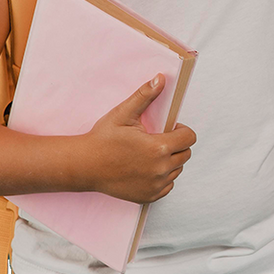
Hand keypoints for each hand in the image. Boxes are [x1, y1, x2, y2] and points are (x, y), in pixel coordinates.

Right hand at [81, 74, 194, 203]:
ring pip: (177, 170)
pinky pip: (168, 185)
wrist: (84, 165)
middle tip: (155, 140)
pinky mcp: (149, 196)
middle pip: (185, 154)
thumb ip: (145, 95)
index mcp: (158, 148)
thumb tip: (161, 78)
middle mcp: (160, 169)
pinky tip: (145, 168)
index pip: (190, 138)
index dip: (181, 131)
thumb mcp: (123, 113)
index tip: (168, 129)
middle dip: (175, 145)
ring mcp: (155, 185)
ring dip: (169, 161)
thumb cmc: (102, 138)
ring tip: (148, 154)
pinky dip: (162, 177)